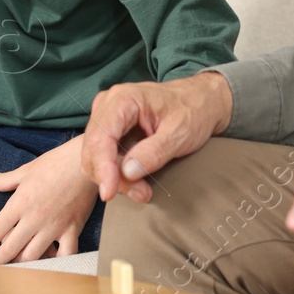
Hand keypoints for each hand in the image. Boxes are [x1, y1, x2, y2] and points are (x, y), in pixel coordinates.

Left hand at [0, 136, 97, 263]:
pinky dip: (56, 262)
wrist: (87, 161)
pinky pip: (64, 254)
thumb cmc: (56, 163)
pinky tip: (49, 263)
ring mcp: (54, 226)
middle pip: (10, 248)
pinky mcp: (72, 229)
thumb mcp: (25, 170)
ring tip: (15, 267)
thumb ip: (1, 180)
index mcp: (21, 202)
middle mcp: (35, 218)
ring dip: (22, 264)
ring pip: (33, 256)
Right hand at [81, 70, 231, 202]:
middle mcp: (108, 104)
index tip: (109, 193)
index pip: (101, 137)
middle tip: (142, 193)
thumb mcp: (180, 133)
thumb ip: (154, 152)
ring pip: (94, 156)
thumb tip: (126, 172)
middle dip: (112, 177)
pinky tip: (136, 180)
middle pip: (93, 149)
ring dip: (114, 178)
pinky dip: (115, 173)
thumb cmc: (192, 111)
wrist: (200, 100)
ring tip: (143, 189)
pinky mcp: (110, 129)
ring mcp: (106, 116)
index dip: (103, 168)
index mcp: (123, 99)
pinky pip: (102, 156)